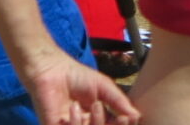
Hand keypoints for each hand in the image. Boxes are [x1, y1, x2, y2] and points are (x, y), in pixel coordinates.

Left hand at [20, 53, 139, 124]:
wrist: (52, 71)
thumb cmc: (78, 76)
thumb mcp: (104, 87)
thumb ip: (119, 102)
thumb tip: (137, 116)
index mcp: (97, 117)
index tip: (127, 117)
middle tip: (107, 109)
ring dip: (94, 123)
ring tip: (89, 105)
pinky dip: (75, 123)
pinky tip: (72, 108)